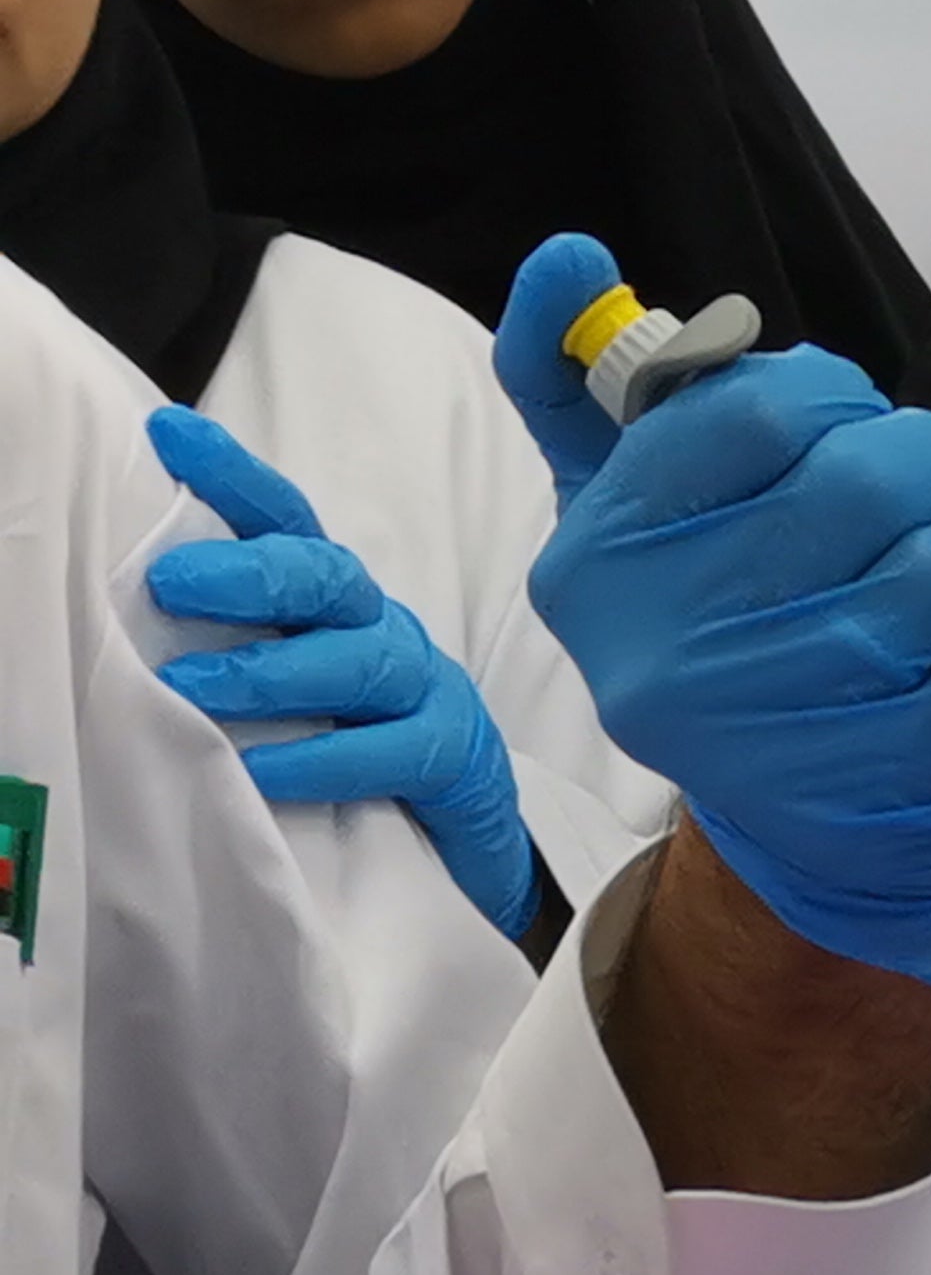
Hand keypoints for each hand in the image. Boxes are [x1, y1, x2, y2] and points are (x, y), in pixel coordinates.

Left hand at [143, 407, 539, 941]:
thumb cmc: (354, 750)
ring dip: (273, 671)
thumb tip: (125, 617)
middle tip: (170, 582)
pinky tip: (258, 772)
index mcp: (337, 605)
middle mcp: (383, 630)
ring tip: (194, 688)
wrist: (462, 838)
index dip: (235, 479)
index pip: (287, 524)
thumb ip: (235, 645)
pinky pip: (388, 752)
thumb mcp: (291, 686)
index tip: (168, 436)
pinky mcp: (453, 758)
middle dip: (250, 574)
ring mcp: (426, 691)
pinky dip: (318, 761)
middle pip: (328, 579)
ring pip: (359, 661)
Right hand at [498, 236, 930, 995]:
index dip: (840, 400)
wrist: (812, 840)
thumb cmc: (734, 640)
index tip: (845, 429)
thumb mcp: (633, 523)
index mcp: (598, 560)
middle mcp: (670, 647)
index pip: (765, 408)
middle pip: (872, 479)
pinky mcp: (886, 783)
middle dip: (928, 473)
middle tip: (922, 504)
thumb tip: (568, 260)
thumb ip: (584, 388)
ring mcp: (780, 726)